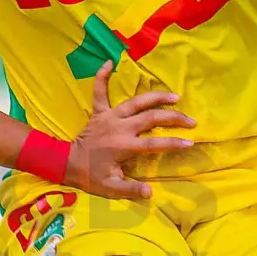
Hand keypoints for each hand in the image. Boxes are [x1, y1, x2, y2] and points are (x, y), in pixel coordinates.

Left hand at [66, 63, 193, 201]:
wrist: (65, 163)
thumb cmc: (90, 176)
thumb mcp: (110, 188)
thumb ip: (130, 189)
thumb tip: (150, 193)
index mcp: (123, 146)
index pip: (154, 144)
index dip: (173, 143)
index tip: (191, 142)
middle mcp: (119, 127)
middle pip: (150, 118)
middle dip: (173, 118)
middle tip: (191, 121)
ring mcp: (108, 117)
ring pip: (135, 102)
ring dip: (156, 97)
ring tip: (175, 96)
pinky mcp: (98, 112)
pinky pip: (99, 92)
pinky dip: (102, 77)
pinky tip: (108, 62)